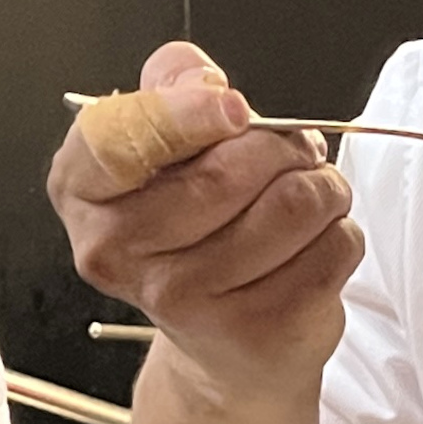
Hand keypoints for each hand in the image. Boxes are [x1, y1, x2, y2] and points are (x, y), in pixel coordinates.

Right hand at [47, 40, 359, 404]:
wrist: (219, 343)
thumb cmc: (193, 227)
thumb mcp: (165, 143)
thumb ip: (173, 85)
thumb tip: (201, 80)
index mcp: (82, 190)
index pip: (119, 141)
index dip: (186, 114)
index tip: (233, 109)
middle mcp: (118, 252)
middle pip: (229, 170)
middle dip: (282, 146)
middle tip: (290, 155)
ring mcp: (184, 299)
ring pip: (294, 204)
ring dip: (322, 186)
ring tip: (307, 199)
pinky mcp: (254, 330)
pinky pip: (332, 247)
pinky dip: (340, 233)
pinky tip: (312, 245)